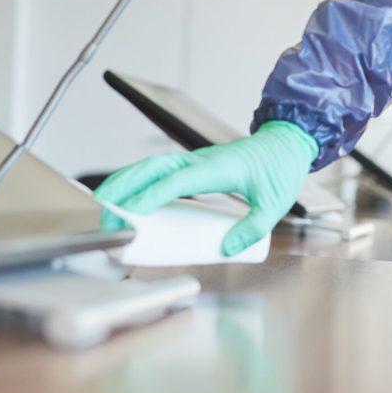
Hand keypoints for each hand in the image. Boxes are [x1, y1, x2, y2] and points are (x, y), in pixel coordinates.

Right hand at [94, 120, 318, 255]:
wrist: (287, 144)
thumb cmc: (280, 169)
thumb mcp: (275, 203)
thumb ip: (254, 227)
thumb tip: (228, 249)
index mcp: (220, 167)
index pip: (180, 179)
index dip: (154, 193)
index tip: (133, 210)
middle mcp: (202, 160)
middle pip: (155, 167)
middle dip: (126, 186)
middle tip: (105, 210)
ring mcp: (196, 159)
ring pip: (154, 165)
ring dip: (127, 181)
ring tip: (105, 204)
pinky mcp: (194, 164)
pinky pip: (161, 170)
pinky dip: (140, 181)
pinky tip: (129, 198)